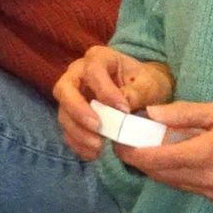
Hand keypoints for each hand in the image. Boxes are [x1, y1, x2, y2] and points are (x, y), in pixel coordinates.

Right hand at [53, 45, 176, 160]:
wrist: (143, 92)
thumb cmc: (145, 83)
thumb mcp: (148, 84)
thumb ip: (137, 92)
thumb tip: (122, 107)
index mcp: (99, 58)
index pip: (93, 71)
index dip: (105, 91)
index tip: (123, 110)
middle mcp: (78, 73)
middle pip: (65, 90)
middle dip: (79, 111)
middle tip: (98, 128)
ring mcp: (71, 95)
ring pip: (63, 113)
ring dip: (78, 132)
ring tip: (99, 147)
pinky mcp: (71, 115)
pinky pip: (66, 130)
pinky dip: (78, 143)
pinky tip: (93, 154)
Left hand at [115, 98, 212, 204]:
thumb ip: (184, 114)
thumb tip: (151, 113)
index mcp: (205, 156)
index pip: (153, 160)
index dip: (130, 152)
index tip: (118, 139)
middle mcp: (206, 181)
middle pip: (159, 175)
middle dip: (140, 159)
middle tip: (130, 139)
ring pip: (173, 183)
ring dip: (158, 167)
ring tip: (152, 145)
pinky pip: (189, 187)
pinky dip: (178, 173)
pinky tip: (181, 155)